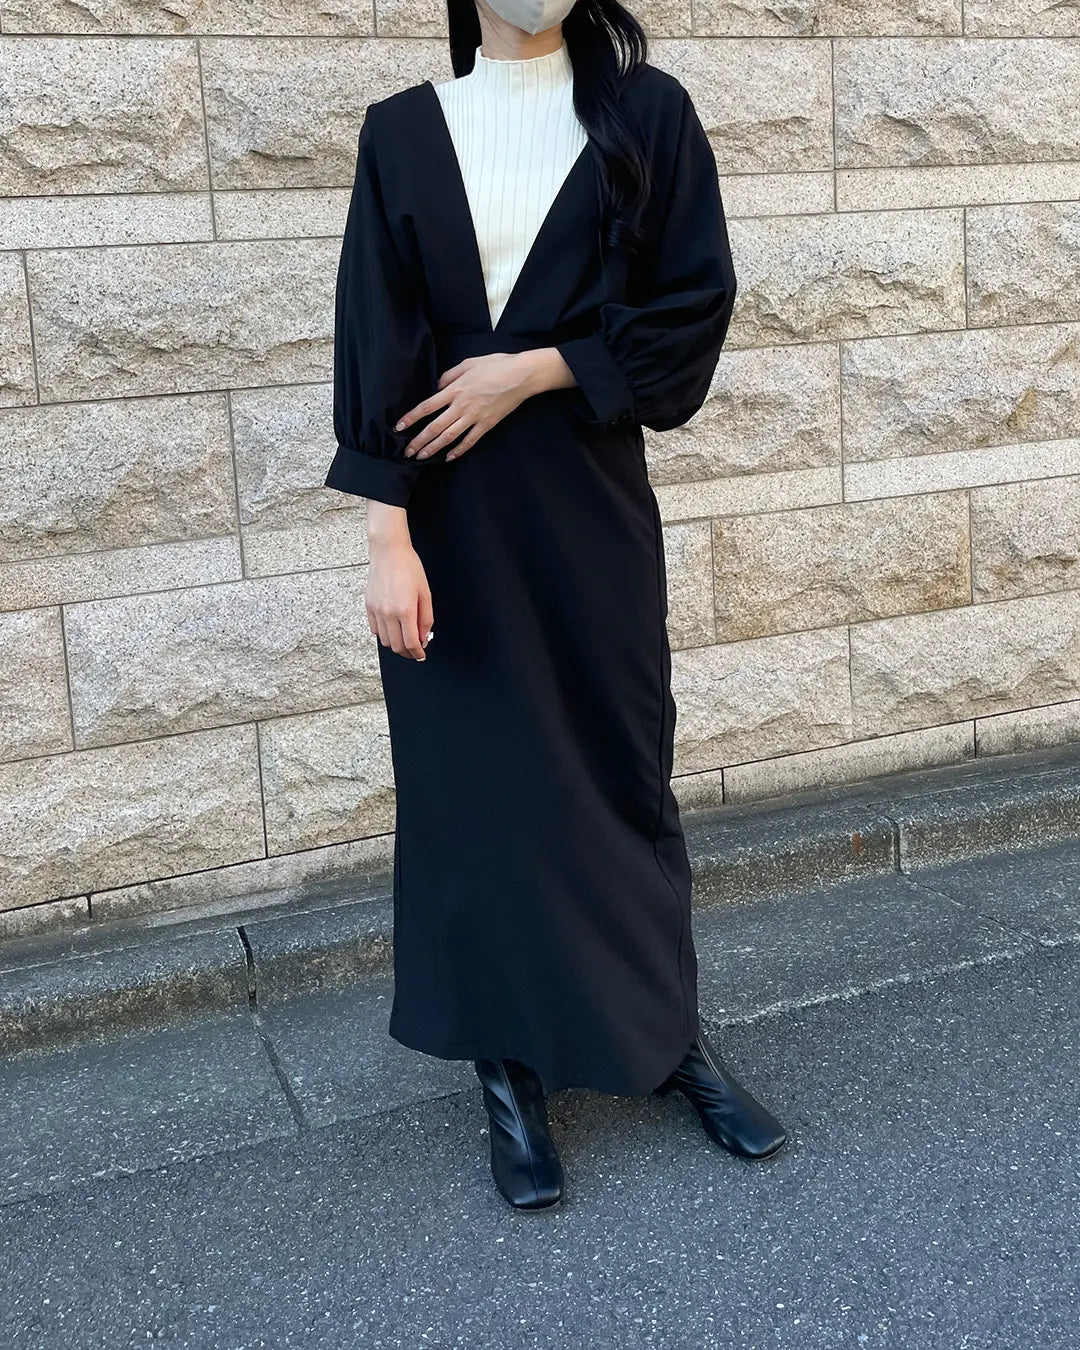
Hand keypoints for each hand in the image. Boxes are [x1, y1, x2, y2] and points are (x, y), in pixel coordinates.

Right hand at [365, 504, 432, 661]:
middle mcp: (388, 613)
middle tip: (415, 651)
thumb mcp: (425, 594)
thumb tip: (423, 638)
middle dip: (408, 653)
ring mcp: (376, 611)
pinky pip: (375, 630)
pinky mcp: (368, 607)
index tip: (421, 655)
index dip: (418, 653)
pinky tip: (393, 629)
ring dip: (396, 644)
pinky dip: (384, 635)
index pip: (411, 643)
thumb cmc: (409, 568)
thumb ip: (425, 619)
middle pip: (397, 646)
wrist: (388, 552)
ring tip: (405, 639)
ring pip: (385, 641)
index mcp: (405, 610)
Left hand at [396, 348, 574, 462]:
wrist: (521, 375)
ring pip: (449, 437)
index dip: (411, 418)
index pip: (427, 407)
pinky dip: (459, 450)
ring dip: (433, 449)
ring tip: (422, 457)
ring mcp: (475, 417)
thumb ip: (449, 376)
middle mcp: (461, 406)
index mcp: (455, 389)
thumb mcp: (468, 363)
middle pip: (435, 427)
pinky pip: (470, 441)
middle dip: (419, 441)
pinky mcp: (487, 424)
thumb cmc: (495, 365)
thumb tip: (436, 387)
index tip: (399, 428)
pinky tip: (449, 457)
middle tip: (406, 452)